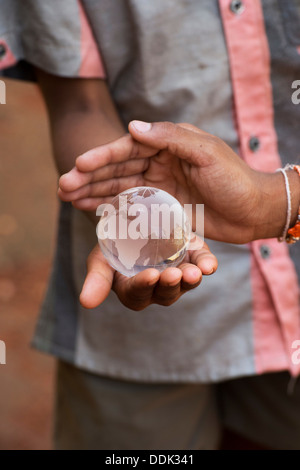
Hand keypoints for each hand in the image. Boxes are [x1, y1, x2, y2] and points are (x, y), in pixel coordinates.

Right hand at [59, 121, 288, 242]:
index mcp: (169, 144)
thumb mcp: (206, 152)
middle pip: (118, 169)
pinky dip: (111, 207)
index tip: (78, 164)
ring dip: (94, 191)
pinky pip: (131, 206)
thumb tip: (133, 125)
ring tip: (67, 197)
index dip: (103, 157)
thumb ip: (170, 138)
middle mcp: (160, 163)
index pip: (129, 148)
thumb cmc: (234, 178)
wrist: (253, 211)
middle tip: (62, 186)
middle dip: (89, 177)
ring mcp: (160, 186)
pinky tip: (91, 209)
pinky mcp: (162, 208)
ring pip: (120, 187)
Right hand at [80, 237, 216, 309]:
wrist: (134, 220)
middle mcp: (158, 286)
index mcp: (133, 288)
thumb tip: (85, 303)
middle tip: (173, 275)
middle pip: (165, 294)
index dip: (142, 287)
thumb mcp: (101, 257)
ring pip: (186, 283)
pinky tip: (210, 265)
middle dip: (169, 286)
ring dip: (190, 279)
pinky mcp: (193, 257)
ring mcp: (178, 272)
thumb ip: (97, 278)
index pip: (137, 294)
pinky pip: (203, 264)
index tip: (149, 275)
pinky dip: (207, 264)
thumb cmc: (114, 243)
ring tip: (194, 273)